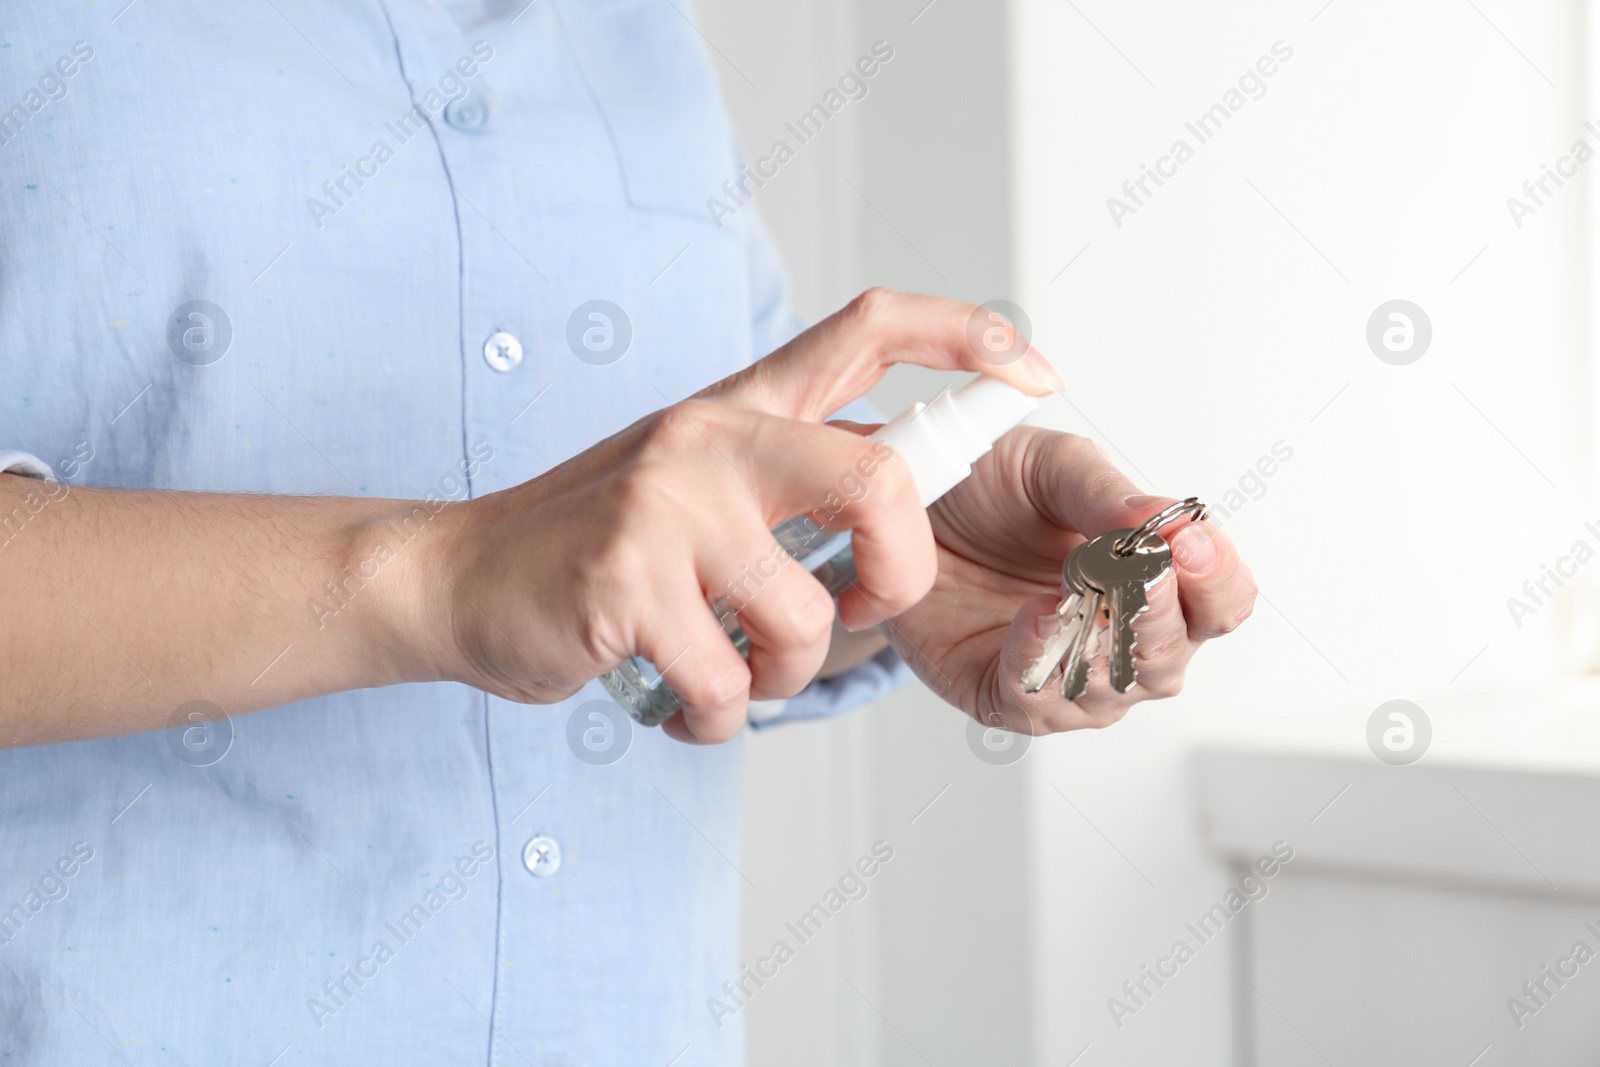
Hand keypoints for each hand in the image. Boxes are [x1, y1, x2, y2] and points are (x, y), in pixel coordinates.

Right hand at [390, 290, 1062, 742]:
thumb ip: (786, 477)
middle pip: (882, 482)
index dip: (965, 336)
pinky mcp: (624, 582)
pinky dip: (716, 718)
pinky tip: (679, 699)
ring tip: (730, 669)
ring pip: (806, 618)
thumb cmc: (594, 542)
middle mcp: (711, 438)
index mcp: (740, 408)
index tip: (1034, 371)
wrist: (458, 577)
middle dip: (899, 578)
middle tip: (859, 613)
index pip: (867, 329)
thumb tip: (901, 502)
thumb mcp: (694, 478)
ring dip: (782, 676)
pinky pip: (728, 684)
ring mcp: (665, 505)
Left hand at [880, 427, 1255, 733]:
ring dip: (1100, 641)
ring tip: (1081, 589)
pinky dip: (1040, 660)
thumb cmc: (990, 490)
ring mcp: (1068, 677)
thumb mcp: (1051, 468)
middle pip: (1171, 654)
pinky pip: (1036, 700)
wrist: (903, 507)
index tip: (1191, 541)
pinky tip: (1037, 614)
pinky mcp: (1005, 695)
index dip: (1217, 578)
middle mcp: (1124, 641)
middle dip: (1159, 612)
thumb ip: (1106, 494)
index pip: (1220, 602)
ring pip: (1111, 688)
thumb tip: (1162, 520)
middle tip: (1144, 569)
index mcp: (1157, 581)